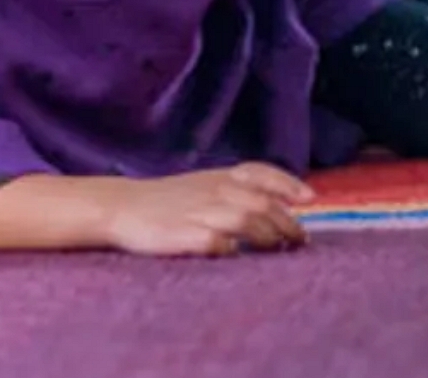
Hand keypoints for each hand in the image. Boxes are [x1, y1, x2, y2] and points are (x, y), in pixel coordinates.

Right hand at [101, 163, 315, 256]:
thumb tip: (281, 204)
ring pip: (249, 222)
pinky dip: (234, 250)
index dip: (287, 184)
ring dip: (269, 237)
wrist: (119, 207)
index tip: (309, 198)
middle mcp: (213, 192)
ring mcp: (200, 213)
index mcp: (217, 176)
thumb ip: (236, 190)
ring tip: (276, 250)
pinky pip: (220, 244)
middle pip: (263, 205)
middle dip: (287, 224)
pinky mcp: (187, 236)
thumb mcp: (200, 184)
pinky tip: (236, 254)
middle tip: (298, 241)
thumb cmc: (164, 200)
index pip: (260, 173)